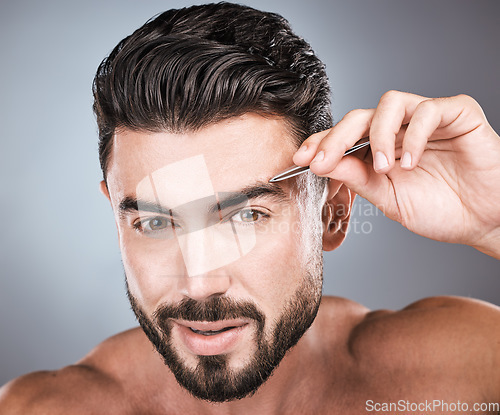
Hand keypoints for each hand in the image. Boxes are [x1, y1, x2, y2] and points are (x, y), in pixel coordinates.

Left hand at [293, 91, 499, 258]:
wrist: (483, 221)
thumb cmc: (440, 209)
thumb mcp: (388, 198)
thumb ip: (357, 178)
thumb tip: (322, 163)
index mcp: (380, 149)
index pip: (344, 136)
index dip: (321, 142)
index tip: (299, 159)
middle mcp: (399, 130)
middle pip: (359, 116)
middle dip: (336, 137)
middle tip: (323, 160)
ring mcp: (426, 119)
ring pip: (390, 103)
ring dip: (377, 135)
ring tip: (382, 167)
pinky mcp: (457, 113)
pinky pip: (428, 110)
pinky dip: (414, 135)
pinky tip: (411, 161)